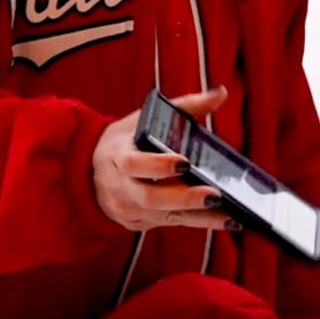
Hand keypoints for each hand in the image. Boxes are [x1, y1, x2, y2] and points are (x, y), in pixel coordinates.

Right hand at [91, 86, 237, 231]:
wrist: (88, 170)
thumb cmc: (127, 139)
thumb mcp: (145, 118)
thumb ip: (185, 106)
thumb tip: (221, 93)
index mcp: (119, 156)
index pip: (135, 164)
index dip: (158, 165)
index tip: (185, 162)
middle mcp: (121, 188)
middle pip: (151, 198)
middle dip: (184, 198)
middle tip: (215, 194)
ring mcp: (128, 209)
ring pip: (164, 217)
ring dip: (199, 217)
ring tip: (230, 215)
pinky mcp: (138, 223)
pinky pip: (169, 224)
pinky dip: (197, 222)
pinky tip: (224, 221)